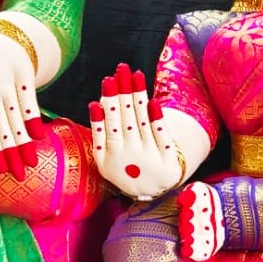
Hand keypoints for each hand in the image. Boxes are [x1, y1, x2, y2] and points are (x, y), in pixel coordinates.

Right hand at [90, 64, 183, 200]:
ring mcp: (150, 155)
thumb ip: (98, 133)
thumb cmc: (122, 169)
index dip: (110, 101)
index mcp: (112, 153)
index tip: (109, 79)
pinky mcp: (168, 159)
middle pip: (127, 118)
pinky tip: (154, 102)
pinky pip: (163, 137)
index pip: (111, 121)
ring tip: (136, 76)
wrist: (148, 193)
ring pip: (143, 122)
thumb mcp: (103, 159)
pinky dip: (158, 120)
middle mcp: (131, 152)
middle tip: (122, 68)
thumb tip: (94, 104)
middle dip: (124, 92)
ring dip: (139, 98)